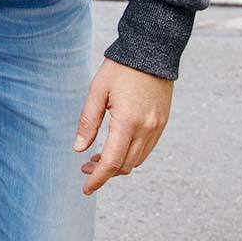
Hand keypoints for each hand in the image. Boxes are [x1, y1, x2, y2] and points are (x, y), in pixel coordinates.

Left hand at [73, 59, 172, 195]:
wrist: (152, 51)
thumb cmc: (120, 69)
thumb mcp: (97, 92)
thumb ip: (88, 122)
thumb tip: (79, 149)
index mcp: (128, 123)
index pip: (112, 163)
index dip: (97, 179)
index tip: (86, 189)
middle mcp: (146, 129)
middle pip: (125, 165)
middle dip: (104, 172)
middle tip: (85, 166)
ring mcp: (157, 127)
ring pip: (137, 160)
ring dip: (118, 165)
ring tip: (98, 157)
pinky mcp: (162, 123)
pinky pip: (146, 149)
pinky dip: (130, 155)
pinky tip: (117, 147)